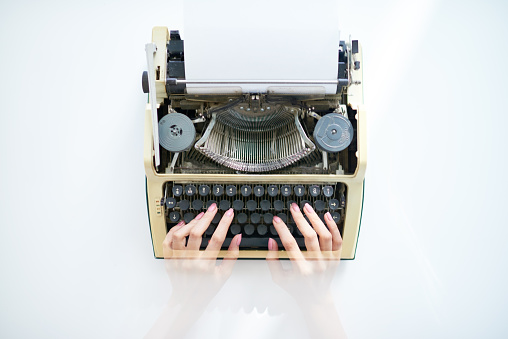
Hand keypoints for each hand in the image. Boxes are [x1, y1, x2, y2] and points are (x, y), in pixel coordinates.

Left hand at [162, 203, 240, 305]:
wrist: (187, 301)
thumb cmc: (207, 289)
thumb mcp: (224, 275)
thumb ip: (232, 255)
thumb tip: (237, 238)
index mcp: (205, 265)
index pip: (217, 238)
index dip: (224, 223)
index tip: (229, 214)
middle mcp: (190, 262)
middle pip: (197, 232)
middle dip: (208, 217)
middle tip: (213, 209)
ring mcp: (177, 261)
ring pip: (181, 235)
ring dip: (191, 223)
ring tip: (199, 217)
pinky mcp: (169, 261)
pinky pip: (168, 241)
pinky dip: (174, 231)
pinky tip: (182, 225)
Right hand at [266, 203, 346, 338]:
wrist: (316, 298)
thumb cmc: (296, 288)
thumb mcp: (279, 278)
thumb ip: (272, 260)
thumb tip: (271, 241)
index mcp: (302, 270)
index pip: (290, 244)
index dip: (282, 229)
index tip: (276, 219)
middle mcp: (317, 264)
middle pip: (309, 236)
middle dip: (299, 219)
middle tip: (293, 207)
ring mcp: (329, 261)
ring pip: (325, 235)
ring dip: (315, 219)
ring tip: (307, 208)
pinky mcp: (336, 258)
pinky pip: (337, 240)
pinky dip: (333, 227)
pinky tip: (327, 216)